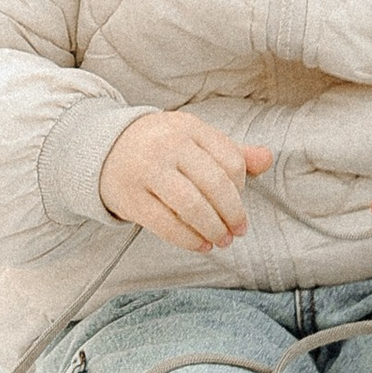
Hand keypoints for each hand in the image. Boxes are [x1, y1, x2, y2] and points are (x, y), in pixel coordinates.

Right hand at [100, 110, 272, 253]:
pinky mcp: (131, 197)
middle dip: (233, 213)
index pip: (230, 160)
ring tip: (222, 240)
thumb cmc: (160, 145)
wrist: (103, 147)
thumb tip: (267, 159)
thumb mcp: (194, 138)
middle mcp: (168, 145)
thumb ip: (231, 151)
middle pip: (214, 184)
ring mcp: (148, 171)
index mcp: (189, 127)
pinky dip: (189, 239)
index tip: (238, 200)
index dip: (241, 186)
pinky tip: (201, 245)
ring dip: (213, 229)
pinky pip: (166, 224)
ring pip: (192, 206)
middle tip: (239, 230)